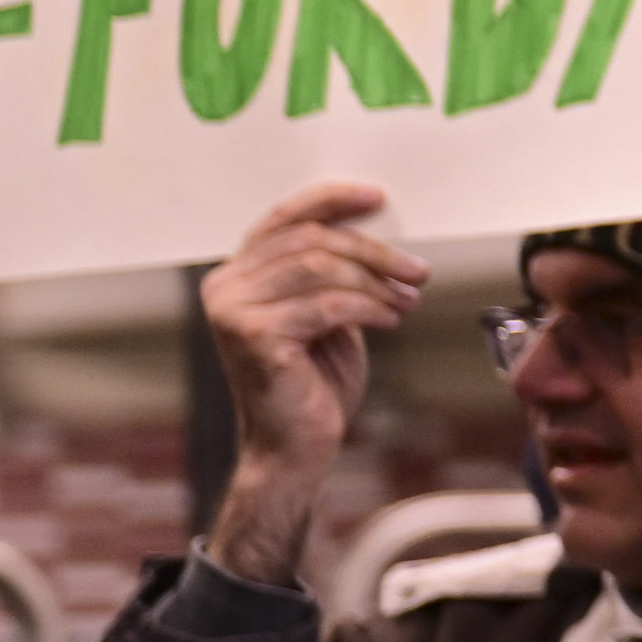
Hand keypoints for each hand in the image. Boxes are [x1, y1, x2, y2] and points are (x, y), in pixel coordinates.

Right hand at [197, 181, 426, 589]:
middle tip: (418, 270)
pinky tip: (393, 319)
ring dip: (377, 281)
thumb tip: (378, 230)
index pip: (285, 218)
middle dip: (373, 252)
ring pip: (321, 268)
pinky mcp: (253, 336)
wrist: (296, 445)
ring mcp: (232, 310)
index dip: (331, 201)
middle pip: (310, 240)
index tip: (378, 197)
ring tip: (408, 299)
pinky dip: (370, 307)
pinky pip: (327, 304)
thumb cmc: (314, 380)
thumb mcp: (327, 313)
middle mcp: (224, 285)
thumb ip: (333, 273)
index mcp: (237, 274)